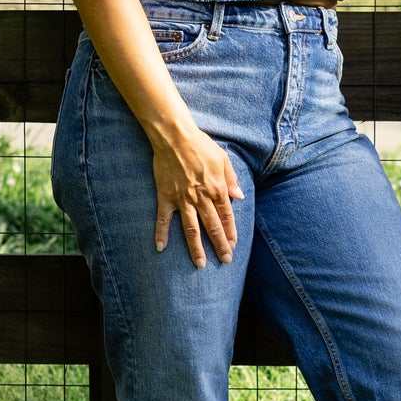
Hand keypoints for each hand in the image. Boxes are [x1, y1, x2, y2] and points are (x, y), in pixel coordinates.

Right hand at [151, 126, 244, 267]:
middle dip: (220, 246)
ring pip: (191, 229)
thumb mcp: (223, 159)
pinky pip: (163, 219)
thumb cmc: (201, 145)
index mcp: (217, 189)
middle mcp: (201, 198)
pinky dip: (161, 234)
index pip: (226, 217)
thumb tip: (239, 197)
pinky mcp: (166, 197)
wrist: (175, 137)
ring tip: (200, 264)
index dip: (230, 233)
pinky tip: (160, 248)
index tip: (233, 246)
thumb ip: (231, 179)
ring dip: (196, 248)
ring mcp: (183, 200)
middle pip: (213, 227)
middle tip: (225, 261)